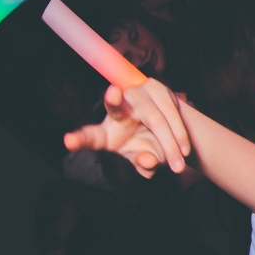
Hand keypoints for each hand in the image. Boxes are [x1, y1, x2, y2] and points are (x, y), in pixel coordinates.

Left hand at [63, 78, 192, 175]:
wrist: (168, 128)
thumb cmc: (147, 147)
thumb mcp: (143, 161)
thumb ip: (143, 165)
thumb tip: (147, 161)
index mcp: (104, 134)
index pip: (90, 137)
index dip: (80, 140)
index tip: (69, 142)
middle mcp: (116, 110)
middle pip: (117, 110)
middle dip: (114, 104)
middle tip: (128, 122)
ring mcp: (136, 95)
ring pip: (153, 117)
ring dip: (169, 143)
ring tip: (178, 166)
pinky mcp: (156, 88)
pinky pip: (170, 112)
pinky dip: (179, 133)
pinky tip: (184, 149)